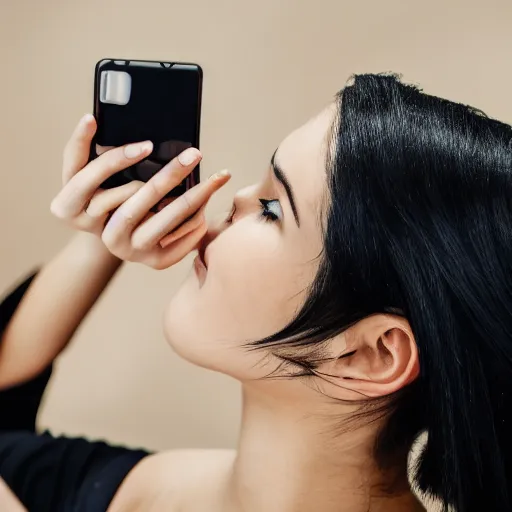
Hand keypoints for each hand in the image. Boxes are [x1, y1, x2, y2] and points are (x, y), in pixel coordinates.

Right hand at [51, 114, 230, 269]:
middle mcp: (104, 234)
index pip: (93, 177)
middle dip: (170, 174)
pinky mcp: (155, 262)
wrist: (127, 240)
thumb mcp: (101, 177)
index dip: (116, 157)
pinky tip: (209, 206)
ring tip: (214, 179)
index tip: (144, 140)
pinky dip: (196, 223)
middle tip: (195, 153)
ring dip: (191, 198)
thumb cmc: (114, 195)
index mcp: (74, 208)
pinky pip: (180, 241)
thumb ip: (102, 155)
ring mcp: (130, 250)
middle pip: (139, 199)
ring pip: (162, 220)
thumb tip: (117, 124)